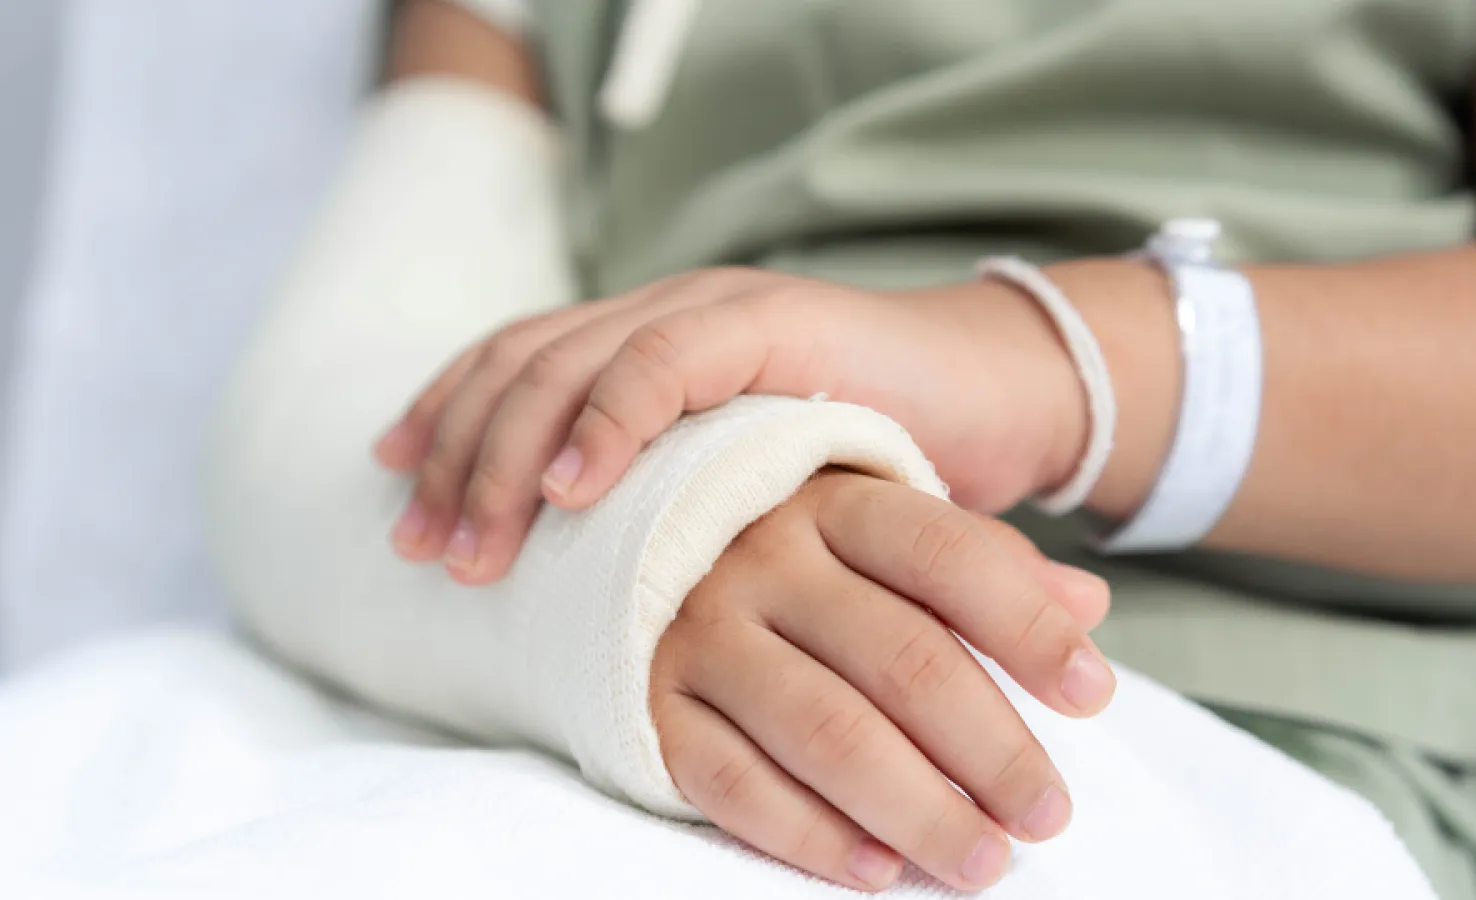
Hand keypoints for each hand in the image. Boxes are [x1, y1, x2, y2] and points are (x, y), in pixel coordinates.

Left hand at [378, 267, 1083, 584]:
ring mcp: (719, 309)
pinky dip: (611, 423)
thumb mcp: (738, 483)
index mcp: (648, 338)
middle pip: (524, 364)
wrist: (992, 397)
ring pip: (573, 362)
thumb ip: (658, 498)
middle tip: (421, 549)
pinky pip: (670, 364)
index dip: (445, 419)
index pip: (517, 361)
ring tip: (476, 547)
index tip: (396, 495)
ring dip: (510, 456)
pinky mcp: (778, 325)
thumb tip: (564, 572)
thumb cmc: (866, 460)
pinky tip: (571, 490)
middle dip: (459, 457)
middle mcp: (669, 311)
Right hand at [649, 470, 1113, 892]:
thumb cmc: (791, 555)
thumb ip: (983, 563)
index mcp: (835, 503)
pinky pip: (731, 782)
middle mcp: (764, 558)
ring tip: (982, 859)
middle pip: (899, 659)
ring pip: (824, 730)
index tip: (1093, 695)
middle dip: (989, 747)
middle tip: (1046, 812)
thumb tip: (1087, 604)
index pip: (949, 557)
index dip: (1028, 628)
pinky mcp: (649, 704)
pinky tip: (877, 867)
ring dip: (916, 808)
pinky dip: (809, 833)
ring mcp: (700, 631)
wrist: (625, 555)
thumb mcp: (883, 531)